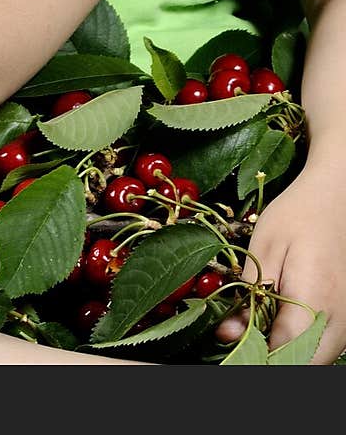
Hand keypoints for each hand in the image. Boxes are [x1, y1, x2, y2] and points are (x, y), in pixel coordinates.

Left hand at [215, 161, 345, 363]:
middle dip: (268, 359)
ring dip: (285, 353)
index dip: (250, 355)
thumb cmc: (299, 214)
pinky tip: (279, 322)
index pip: (282, 354)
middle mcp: (339, 321)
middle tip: (241, 338)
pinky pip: (323, 346)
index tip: (228, 341)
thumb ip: (248, 294)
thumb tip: (228, 335)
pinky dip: (300, 343)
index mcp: (315, 301)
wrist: (335, 197)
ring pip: (315, 360)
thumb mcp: (264, 246)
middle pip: (302, 365)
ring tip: (257, 326)